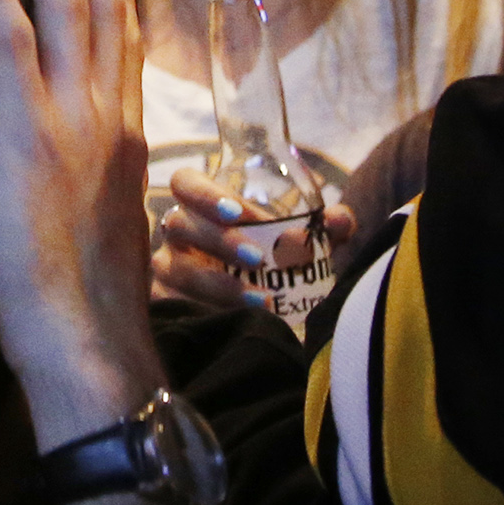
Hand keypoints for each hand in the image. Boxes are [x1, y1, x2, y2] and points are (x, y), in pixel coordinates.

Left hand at [0, 0, 160, 445]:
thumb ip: (90, 191)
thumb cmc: (88, 313)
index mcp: (125, 136)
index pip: (118, 37)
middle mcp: (109, 114)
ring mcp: (76, 120)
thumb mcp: (98, 234)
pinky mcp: (33, 135)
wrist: (89, 347)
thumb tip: (75, 183)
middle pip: (104, 0)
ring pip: (69, 1)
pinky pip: (13, 39)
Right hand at [152, 168, 356, 310]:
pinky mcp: (164, 303)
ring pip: (176, 269)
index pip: (186, 183)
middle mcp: (178, 234)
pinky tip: (235, 321)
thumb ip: (322, 230)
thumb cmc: (272, 263)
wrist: (260, 311)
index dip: (205, 194)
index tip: (239, 213)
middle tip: (258, 258)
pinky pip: (172, 306)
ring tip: (260, 300)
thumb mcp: (299, 245)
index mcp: (203, 206)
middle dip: (219, 240)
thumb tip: (338, 221)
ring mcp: (166, 269)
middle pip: (180, 224)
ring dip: (218, 284)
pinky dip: (204, 312)